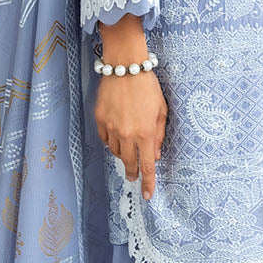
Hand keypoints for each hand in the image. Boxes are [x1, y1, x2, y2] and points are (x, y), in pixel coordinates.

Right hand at [95, 15, 167, 200]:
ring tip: (128, 148)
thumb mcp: (162, 110)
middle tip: (134, 177)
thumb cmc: (148, 86)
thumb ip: (159, 135)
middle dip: (132, 173)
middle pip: (128, 163)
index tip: (148, 196)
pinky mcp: (99, 120)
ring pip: (115, 152)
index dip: (148, 183)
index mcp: (146, 134)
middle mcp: (127, 134)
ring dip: (122, 154)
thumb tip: (155, 155)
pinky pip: (105, 139)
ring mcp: (111, 128)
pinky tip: (117, 135)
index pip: (148, 166)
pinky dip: (111, 141)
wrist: (125, 67)